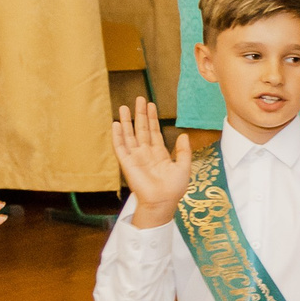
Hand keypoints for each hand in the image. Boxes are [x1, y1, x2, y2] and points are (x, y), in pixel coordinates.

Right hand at [110, 97, 194, 225]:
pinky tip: (116, 124)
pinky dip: (117, 136)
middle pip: (141, 129)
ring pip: (129, 135)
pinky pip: (120, 147)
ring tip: (124, 107)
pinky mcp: (127, 163)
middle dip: (140, 114)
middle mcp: (146, 153)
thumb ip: (183, 151)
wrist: (163, 201)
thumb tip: (183, 134)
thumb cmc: (174, 188)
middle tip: (139, 99)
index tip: (151, 104)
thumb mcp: (184, 167)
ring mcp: (135, 157)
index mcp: (159, 153)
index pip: (154, 131)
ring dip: (126, 121)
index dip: (152, 118)